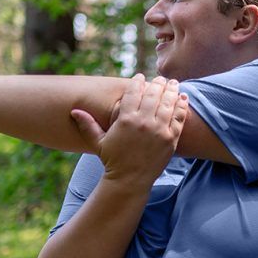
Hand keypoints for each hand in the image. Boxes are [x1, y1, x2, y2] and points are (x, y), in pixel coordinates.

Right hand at [70, 74, 188, 187]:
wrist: (129, 181)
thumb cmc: (113, 160)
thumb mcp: (98, 142)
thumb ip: (87, 125)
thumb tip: (74, 111)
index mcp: (126, 120)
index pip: (133, 92)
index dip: (137, 81)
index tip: (140, 76)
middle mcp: (143, 122)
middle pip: (153, 94)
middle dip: (157, 83)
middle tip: (160, 78)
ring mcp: (159, 130)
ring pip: (168, 102)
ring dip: (171, 90)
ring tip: (173, 83)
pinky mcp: (171, 138)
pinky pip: (179, 117)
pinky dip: (182, 105)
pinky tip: (183, 97)